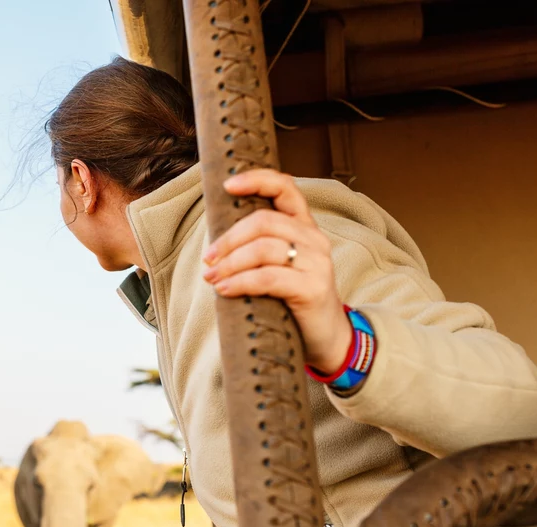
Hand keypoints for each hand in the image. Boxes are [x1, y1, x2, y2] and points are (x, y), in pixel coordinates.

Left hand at [202, 169, 350, 374]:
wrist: (327, 336)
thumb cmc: (294, 299)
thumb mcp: (279, 266)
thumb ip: (259, 247)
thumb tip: (215, 243)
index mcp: (304, 226)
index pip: (285, 188)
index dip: (257, 180)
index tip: (228, 185)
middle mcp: (314, 239)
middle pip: (263, 222)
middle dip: (229, 239)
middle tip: (209, 259)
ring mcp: (317, 263)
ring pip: (263, 249)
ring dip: (229, 263)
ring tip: (212, 278)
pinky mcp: (313, 288)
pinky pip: (267, 278)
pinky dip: (240, 282)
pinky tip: (225, 290)